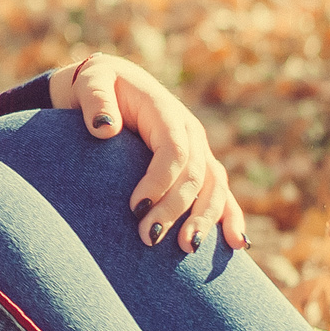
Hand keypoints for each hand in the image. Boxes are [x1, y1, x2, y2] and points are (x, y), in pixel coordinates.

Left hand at [50, 53, 247, 253]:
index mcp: (166, 112)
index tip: (135, 207)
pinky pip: (221, 192)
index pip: (174, 151)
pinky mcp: (199, 166)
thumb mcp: (91, 82)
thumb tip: (105, 129)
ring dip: (206, 219)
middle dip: (175, 209)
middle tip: (148, 238)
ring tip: (189, 248)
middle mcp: (190, 132)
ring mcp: (199, 150)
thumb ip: (96, 100)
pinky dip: (231, 217)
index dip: (160, 181)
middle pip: (195, 175)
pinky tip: (238, 244)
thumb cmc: (100, 85)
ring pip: (215, 187)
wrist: (114, 84)